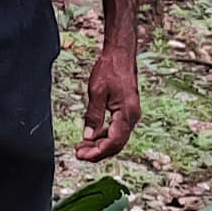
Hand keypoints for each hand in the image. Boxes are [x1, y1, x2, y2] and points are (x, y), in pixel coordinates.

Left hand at [78, 39, 141, 162]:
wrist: (120, 55)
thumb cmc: (110, 69)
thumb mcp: (97, 92)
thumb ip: (93, 115)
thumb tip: (88, 136)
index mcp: (127, 113)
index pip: (114, 142)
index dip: (98, 152)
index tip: (82, 156)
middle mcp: (132, 117)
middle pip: (116, 144)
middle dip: (97, 152)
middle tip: (79, 155)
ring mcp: (130, 115)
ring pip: (116, 139)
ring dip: (100, 145)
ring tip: (81, 148)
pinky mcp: (126, 112)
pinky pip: (116, 130)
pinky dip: (104, 136)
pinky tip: (91, 137)